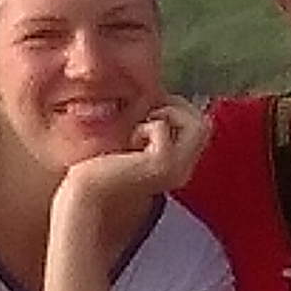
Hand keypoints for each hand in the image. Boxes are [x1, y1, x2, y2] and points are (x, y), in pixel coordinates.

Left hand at [56, 96, 208, 221]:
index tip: (150, 114)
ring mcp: (175, 169)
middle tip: (149, 116)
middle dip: (178, 108)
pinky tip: (130, 142)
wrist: (86, 195)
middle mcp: (183, 170)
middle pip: (204, 124)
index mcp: (178, 166)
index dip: (179, 111)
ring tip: (143, 127)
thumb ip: (150, 128)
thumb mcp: (133, 144)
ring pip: (197, 125)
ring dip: (169, 114)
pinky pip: (162, 128)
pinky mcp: (161, 164)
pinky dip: (145, 127)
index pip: (201, 128)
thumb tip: (157, 95)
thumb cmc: (103, 167)